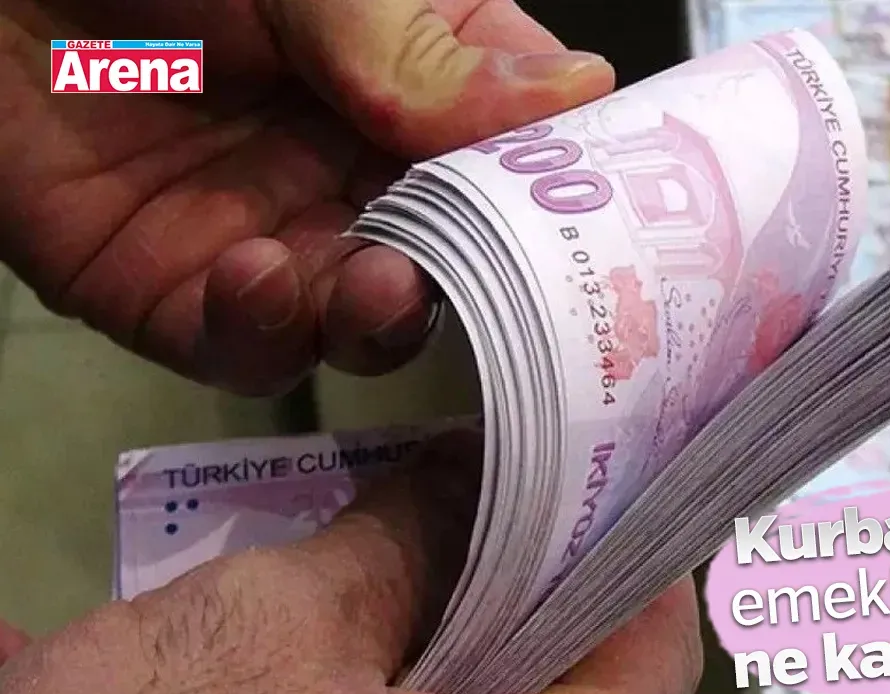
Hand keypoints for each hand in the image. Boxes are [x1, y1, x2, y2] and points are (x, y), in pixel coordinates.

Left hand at [0, 0, 613, 394]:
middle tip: (483, 271)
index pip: (524, 149)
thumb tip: (581, 90)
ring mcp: (279, 235)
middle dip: (478, 280)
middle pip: (459, 257)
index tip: (602, 227)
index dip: (567, 195)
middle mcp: (361, 167)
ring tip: (378, 284)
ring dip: (381, 318)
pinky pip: (248, 345)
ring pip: (366, 323)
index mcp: (417, 78)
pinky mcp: (183, 294)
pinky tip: (255, 272)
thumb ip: (425, 48)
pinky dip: (264, 329)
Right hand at [0, 431, 703, 693]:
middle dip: (549, 581)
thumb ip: (403, 539)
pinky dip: (424, 673)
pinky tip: (390, 600)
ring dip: (483, 622)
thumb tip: (472, 470)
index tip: (611, 481)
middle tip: (527, 479)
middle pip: (582, 685)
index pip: (650, 662)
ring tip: (455, 520)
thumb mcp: (288, 620)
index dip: (635, 561)